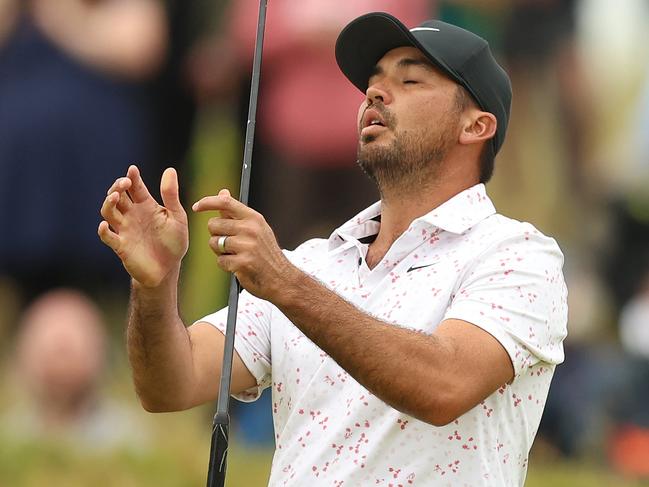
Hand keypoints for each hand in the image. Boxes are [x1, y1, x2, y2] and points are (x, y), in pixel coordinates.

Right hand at [98, 165, 188, 286]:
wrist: (168, 269)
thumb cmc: (173, 242)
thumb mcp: (177, 217)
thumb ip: (171, 195)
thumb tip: (170, 170)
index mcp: (146, 206)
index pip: (135, 187)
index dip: (132, 178)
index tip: (132, 170)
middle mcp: (132, 215)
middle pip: (118, 196)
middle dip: (118, 187)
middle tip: (124, 183)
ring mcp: (125, 229)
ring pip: (108, 212)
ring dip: (109, 203)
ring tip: (115, 197)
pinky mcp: (121, 246)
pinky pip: (108, 237)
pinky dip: (103, 231)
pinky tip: (105, 225)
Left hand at [192, 189, 295, 299]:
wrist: (281, 278)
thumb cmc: (266, 253)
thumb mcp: (256, 228)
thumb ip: (236, 212)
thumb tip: (223, 192)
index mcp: (254, 218)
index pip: (226, 203)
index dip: (207, 202)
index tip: (196, 207)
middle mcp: (251, 229)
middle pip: (214, 225)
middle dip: (216, 235)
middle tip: (229, 244)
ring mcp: (247, 246)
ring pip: (214, 243)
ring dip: (220, 252)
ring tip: (236, 255)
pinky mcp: (243, 262)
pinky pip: (220, 261)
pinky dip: (226, 265)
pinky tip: (238, 266)